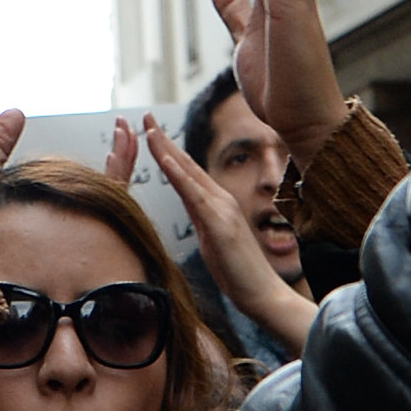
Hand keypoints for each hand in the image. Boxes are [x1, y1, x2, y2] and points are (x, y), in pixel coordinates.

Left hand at [143, 121, 315, 355]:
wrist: (265, 295)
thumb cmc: (240, 274)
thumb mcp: (215, 241)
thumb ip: (206, 222)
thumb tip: (195, 213)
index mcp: (216, 205)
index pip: (187, 172)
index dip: (168, 150)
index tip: (150, 131)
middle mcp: (221, 200)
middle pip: (186, 164)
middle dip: (164, 139)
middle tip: (145, 115)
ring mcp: (222, 210)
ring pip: (189, 173)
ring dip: (167, 150)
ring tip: (148, 129)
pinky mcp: (221, 224)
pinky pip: (195, 195)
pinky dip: (178, 175)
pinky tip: (164, 160)